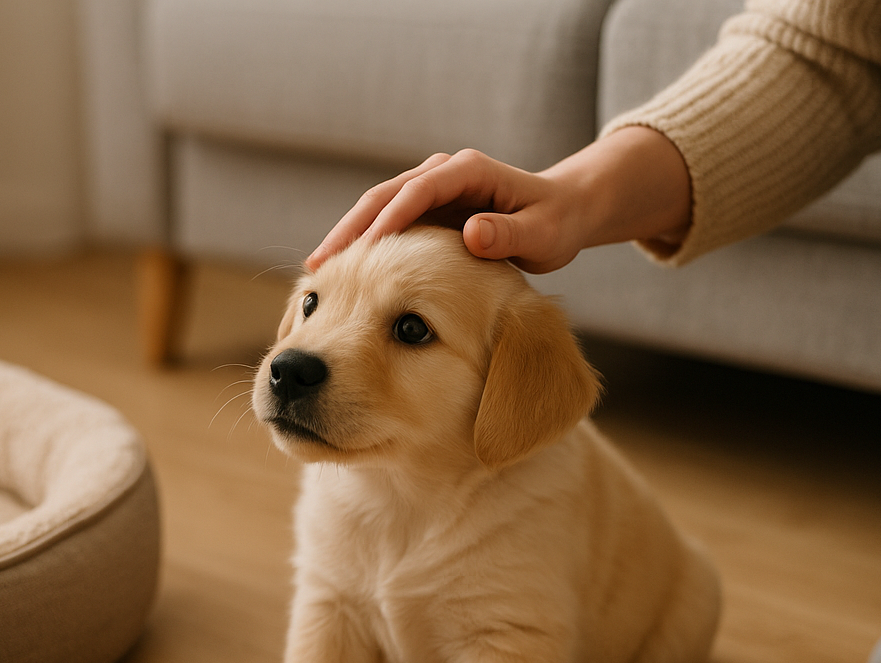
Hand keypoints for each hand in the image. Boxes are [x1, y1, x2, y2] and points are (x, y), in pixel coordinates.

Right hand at [306, 128, 691, 273]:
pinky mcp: (426, 207)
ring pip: (377, 208)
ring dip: (348, 237)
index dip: (388, 221)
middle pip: (384, 196)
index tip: (363, 254)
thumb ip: (508, 235)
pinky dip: (362, 245)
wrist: (562, 212)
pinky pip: (386, 223)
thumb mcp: (542, 234)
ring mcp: (431, 187)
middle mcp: (444, 172)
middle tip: (319, 265)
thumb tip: (471, 234)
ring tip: (317, 272)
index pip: (417, 192)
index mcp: (469, 171)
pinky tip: (341, 273)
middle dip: (350, 230)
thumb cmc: (556, 225)